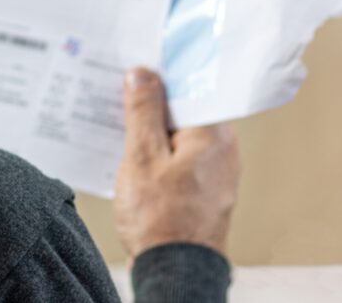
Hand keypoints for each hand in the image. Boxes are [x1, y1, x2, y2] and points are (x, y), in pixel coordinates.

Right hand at [113, 68, 239, 260]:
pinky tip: (134, 158)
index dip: (158, 76)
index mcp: (213, 134)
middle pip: (184, 111)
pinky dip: (160, 152)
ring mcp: (217, 171)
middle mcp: (223, 149)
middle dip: (151, 104)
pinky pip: (182, 157)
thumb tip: (142, 75)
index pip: (188, 88)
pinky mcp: (206, 189)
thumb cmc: (161, 220)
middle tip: (117, 97)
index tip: (132, 68)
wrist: (176, 272)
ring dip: (152, 131)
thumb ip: (143, 111)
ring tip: (120, 129)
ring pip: (181, 135)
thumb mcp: (141, 156)